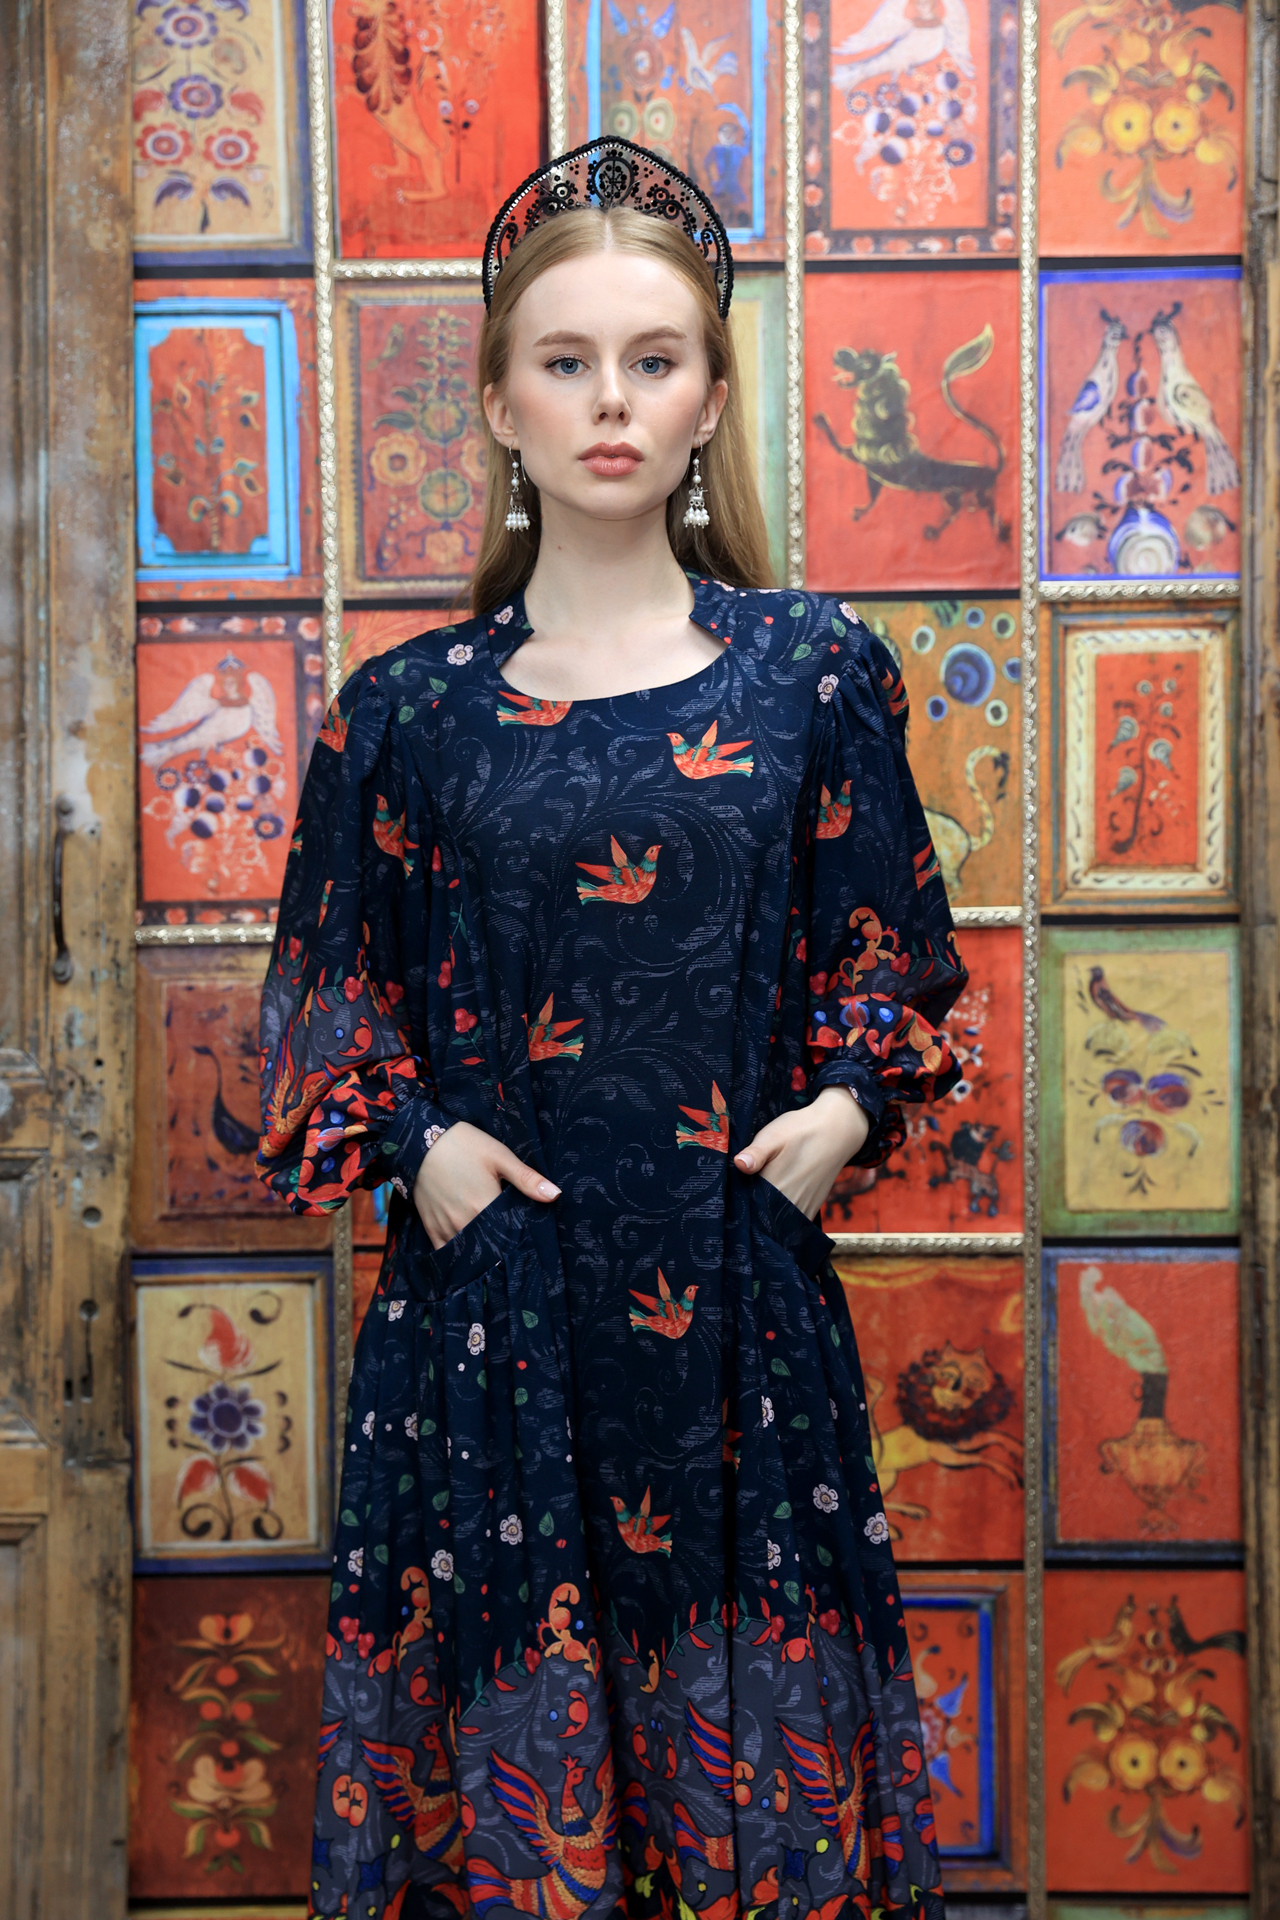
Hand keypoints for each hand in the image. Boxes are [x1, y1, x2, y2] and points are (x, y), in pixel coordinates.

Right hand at [412, 1120, 559, 1250]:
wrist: (421, 1141)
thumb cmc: (464, 1145)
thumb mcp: (499, 1156)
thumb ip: (526, 1179)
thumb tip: (555, 1195)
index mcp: (485, 1206)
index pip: (509, 1236)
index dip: (519, 1239)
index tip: (525, 1238)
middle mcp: (464, 1222)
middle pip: (489, 1246)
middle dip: (501, 1247)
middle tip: (510, 1244)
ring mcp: (446, 1226)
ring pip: (468, 1250)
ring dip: (480, 1250)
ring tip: (491, 1247)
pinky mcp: (431, 1226)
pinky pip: (446, 1250)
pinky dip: (457, 1252)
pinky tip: (468, 1249)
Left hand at [732, 1086, 869, 1219]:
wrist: (836, 1130)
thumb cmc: (800, 1130)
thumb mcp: (773, 1135)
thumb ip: (756, 1153)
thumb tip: (739, 1165)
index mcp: (775, 1187)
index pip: (747, 1209)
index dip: (737, 1206)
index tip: (730, 1199)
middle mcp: (789, 1204)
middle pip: (761, 1219)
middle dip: (750, 1213)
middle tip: (741, 1198)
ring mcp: (803, 1208)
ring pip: (777, 1222)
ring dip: (766, 1216)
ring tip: (757, 1199)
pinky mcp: (812, 1207)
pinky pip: (792, 1220)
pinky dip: (782, 1216)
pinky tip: (774, 1202)